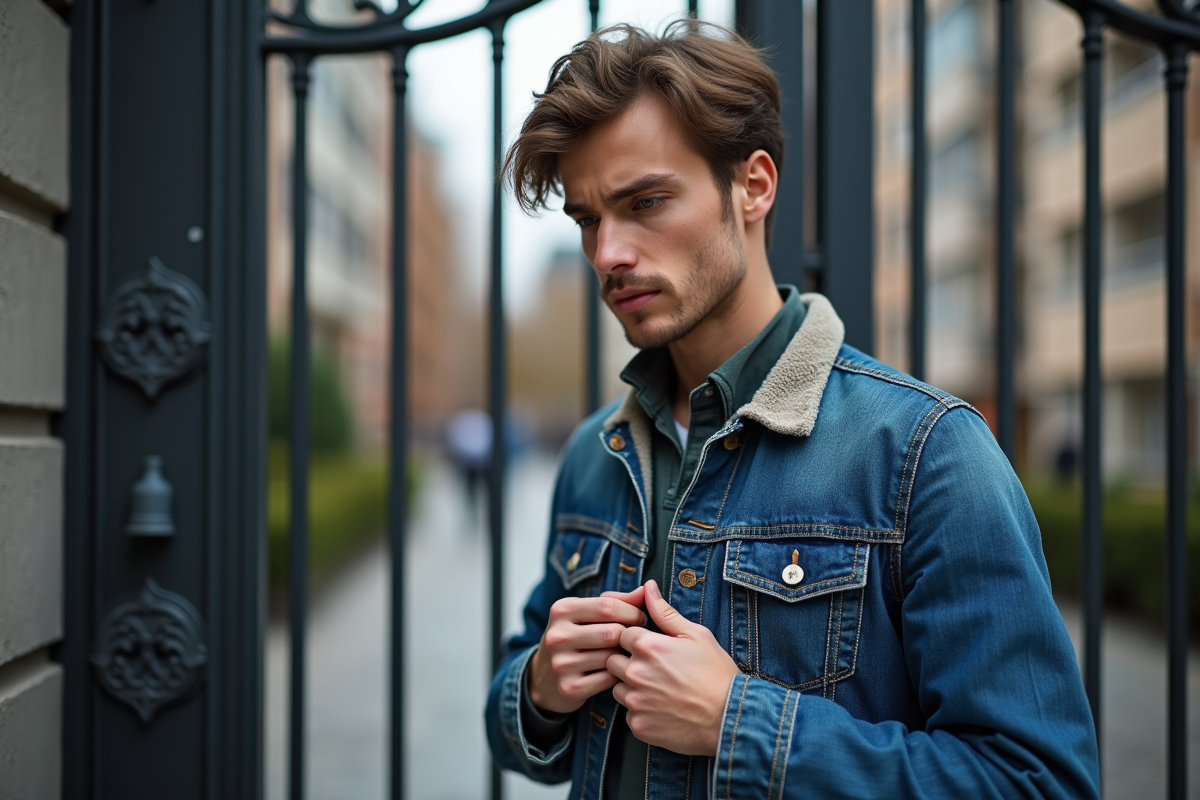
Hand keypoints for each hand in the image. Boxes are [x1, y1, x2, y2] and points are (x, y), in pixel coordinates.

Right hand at [527, 586, 647, 714]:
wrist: (545, 678)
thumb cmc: (576, 638)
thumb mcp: (586, 614)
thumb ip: (617, 601)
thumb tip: (647, 589)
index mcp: (561, 610)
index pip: (608, 606)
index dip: (632, 612)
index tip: (640, 619)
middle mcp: (557, 635)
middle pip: (612, 633)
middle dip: (630, 636)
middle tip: (635, 640)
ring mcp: (561, 663)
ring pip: (611, 657)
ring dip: (624, 658)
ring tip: (624, 656)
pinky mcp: (569, 688)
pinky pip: (609, 680)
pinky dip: (617, 676)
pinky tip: (615, 673)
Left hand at [606, 580, 738, 756]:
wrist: (729, 717)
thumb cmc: (715, 673)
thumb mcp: (695, 635)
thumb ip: (664, 612)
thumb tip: (647, 587)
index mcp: (647, 646)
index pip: (622, 634)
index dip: (636, 640)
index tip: (653, 648)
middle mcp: (635, 673)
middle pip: (613, 660)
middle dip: (628, 662)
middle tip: (655, 669)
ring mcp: (635, 701)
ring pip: (617, 688)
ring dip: (631, 687)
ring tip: (660, 689)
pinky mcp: (638, 725)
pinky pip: (628, 713)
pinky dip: (640, 711)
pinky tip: (662, 709)